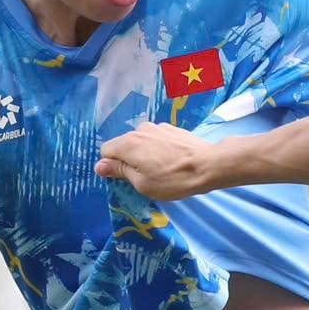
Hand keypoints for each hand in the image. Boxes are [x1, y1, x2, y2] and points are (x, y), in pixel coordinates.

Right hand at [95, 123, 220, 200]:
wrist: (209, 165)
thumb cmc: (173, 179)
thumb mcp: (141, 183)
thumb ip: (119, 171)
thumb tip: (99, 165)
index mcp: (128, 143)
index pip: (106, 151)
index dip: (112, 167)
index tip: (125, 179)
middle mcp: (140, 130)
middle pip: (123, 145)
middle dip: (129, 160)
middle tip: (146, 178)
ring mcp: (157, 127)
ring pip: (141, 142)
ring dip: (145, 155)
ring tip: (162, 169)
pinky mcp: (172, 128)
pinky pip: (156, 139)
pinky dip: (158, 149)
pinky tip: (172, 161)